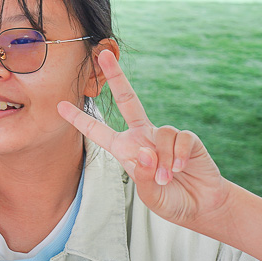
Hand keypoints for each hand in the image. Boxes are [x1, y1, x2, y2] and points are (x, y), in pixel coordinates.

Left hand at [57, 50, 229, 229]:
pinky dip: (178, 155)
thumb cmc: (170, 200)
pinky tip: (180, 168)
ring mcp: (164, 136)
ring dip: (162, 159)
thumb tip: (144, 152)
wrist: (202, 206)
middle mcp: (142, 136)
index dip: (80, 119)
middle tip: (103, 55)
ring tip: (166, 178)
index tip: (59, 105)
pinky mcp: (186, 139)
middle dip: (116, 76)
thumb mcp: (151, 195)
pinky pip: (179, 138)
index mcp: (125, 149)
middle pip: (128, 99)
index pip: (98, 131)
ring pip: (158, 133)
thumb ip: (143, 177)